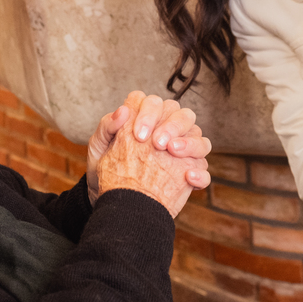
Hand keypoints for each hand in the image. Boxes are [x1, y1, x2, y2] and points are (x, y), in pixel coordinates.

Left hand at [86, 91, 211, 203]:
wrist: (114, 199)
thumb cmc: (106, 167)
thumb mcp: (99, 147)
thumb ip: (107, 127)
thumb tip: (123, 111)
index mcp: (147, 117)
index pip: (155, 102)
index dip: (149, 113)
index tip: (138, 135)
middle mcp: (168, 129)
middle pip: (182, 115)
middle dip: (171, 126)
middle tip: (158, 144)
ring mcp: (182, 151)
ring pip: (200, 138)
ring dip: (190, 143)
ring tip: (173, 152)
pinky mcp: (189, 172)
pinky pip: (203, 169)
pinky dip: (200, 172)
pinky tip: (188, 177)